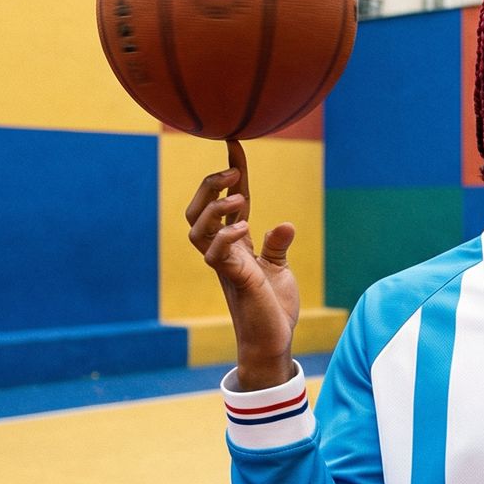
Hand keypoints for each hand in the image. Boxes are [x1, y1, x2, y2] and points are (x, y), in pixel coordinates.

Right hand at [185, 139, 299, 389]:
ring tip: (239, 196)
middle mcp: (224, 251)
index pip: (228, 200)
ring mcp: (225, 266)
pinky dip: (226, 235)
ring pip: (197, 228)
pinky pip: (215, 254)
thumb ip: (276, 244)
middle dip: (209, 185)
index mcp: (236, 244)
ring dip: (214, 207)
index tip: (235, 141)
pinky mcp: (233, 281)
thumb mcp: (278, 269)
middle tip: (233, 172)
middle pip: (197, 210)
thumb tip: (286, 222)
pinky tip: (244, 225)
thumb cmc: (271, 308)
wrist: (272, 342)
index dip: (231, 170)